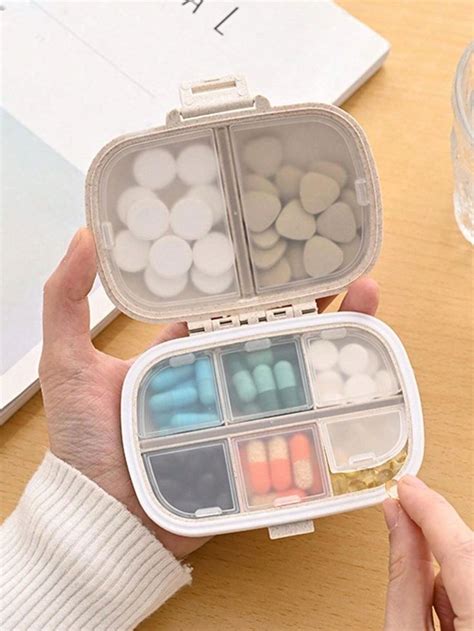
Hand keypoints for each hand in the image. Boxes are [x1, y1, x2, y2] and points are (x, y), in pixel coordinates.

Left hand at [39, 227, 378, 558]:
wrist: (106, 519)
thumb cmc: (84, 445)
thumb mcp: (68, 364)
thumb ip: (66, 301)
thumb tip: (85, 236)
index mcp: (183, 352)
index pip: (228, 308)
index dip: (258, 280)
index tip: (287, 250)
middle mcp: (218, 376)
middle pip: (273, 332)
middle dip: (310, 302)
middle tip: (345, 271)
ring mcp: (242, 410)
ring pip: (294, 368)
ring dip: (332, 339)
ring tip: (370, 305)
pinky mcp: (257, 443)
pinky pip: (297, 418)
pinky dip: (329, 398)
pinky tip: (361, 373)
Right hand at [383, 476, 473, 630]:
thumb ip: (403, 578)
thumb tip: (397, 519)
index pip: (461, 549)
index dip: (428, 510)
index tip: (404, 486)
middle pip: (468, 553)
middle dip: (434, 541)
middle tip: (400, 513)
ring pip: (473, 566)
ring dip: (447, 578)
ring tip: (429, 619)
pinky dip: (462, 594)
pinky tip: (448, 624)